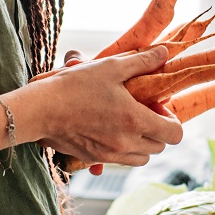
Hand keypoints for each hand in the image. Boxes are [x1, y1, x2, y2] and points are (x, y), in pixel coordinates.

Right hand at [26, 46, 182, 168]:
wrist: (39, 110)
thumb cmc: (74, 86)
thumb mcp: (110, 67)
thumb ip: (142, 62)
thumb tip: (164, 53)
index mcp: (135, 121)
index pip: (174, 134)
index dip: (171, 119)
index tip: (156, 105)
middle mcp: (126, 143)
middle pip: (160, 147)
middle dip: (158, 129)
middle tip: (142, 110)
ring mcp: (110, 155)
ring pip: (142, 158)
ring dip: (143, 142)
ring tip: (127, 122)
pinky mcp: (95, 159)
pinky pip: (121, 160)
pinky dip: (123, 149)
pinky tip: (109, 129)